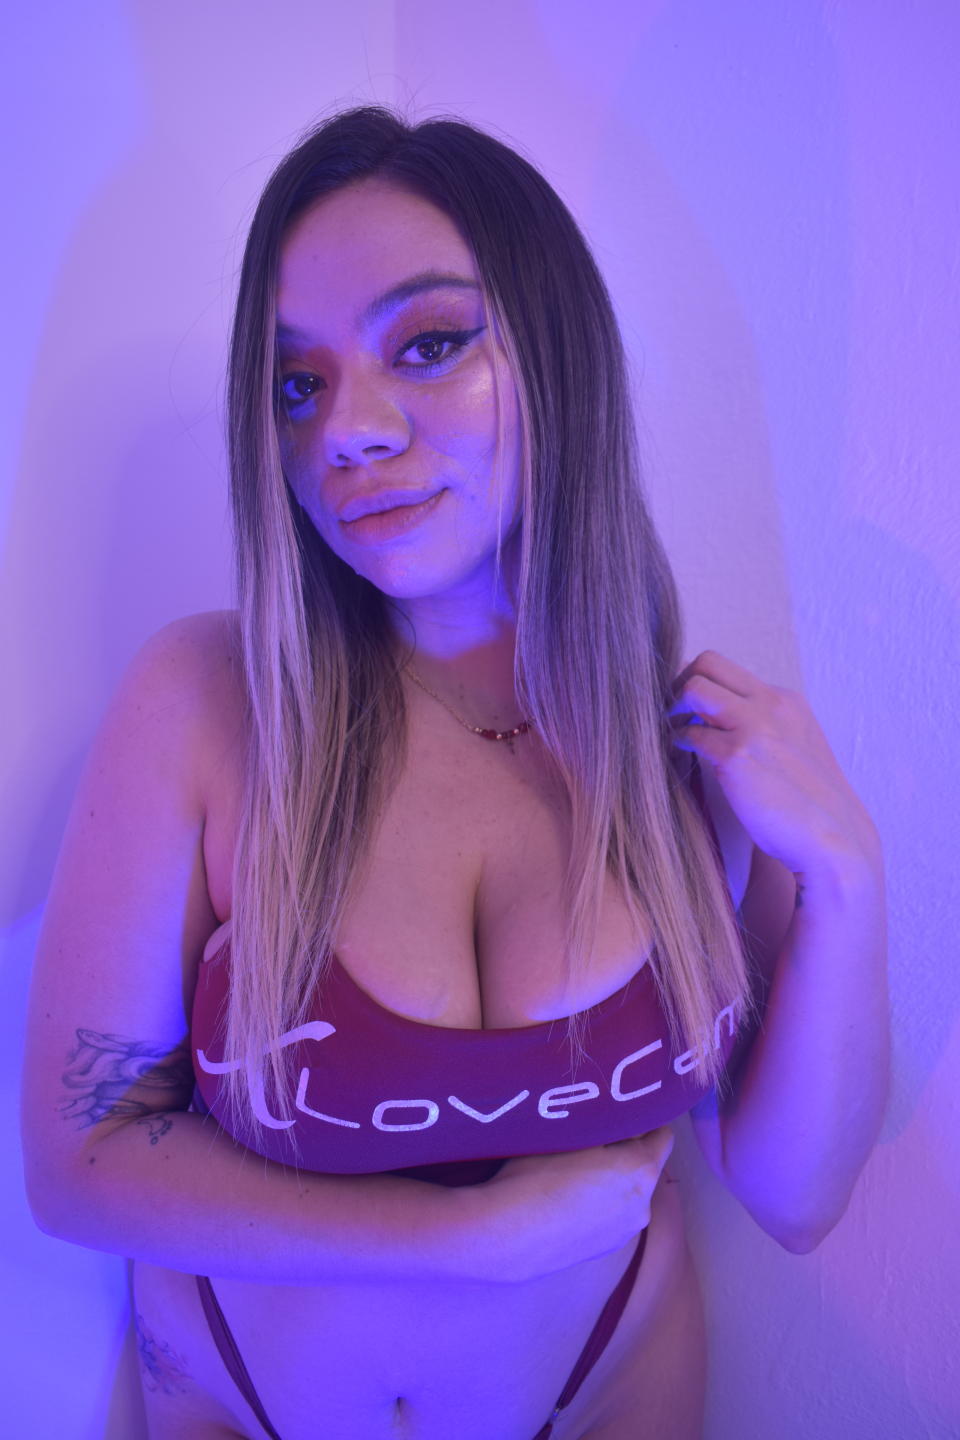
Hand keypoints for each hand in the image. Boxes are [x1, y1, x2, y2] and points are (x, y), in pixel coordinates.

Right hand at [471, 1126, 674, 1284]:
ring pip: (629, 1193)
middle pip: (645, 1166)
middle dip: (626, 1153)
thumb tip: (619, 1118)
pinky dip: (602, 1206)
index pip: (663, 1136)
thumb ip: (604, 1124)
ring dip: (614, 1182)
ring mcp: (626, 1231)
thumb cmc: (537, 1174)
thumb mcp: (571, 1134)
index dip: (644, 1122)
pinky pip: (614, 1216)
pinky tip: (570, 1203)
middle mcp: (644, 1204)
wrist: (508, 1234)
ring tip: (575, 1177)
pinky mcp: (607, 1250)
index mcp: (640, 1169)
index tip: (619, 1116)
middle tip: (591, 1144)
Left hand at [668, 650, 880, 877]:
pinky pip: (691, 732)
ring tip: (674, 733)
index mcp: (787, 701)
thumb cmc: (808, 804)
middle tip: (673, 713)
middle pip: (707, 662)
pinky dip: (678, 740)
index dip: (701, 684)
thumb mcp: (794, 749)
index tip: (689, 709)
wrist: (833, 839)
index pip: (728, 670)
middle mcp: (772, 704)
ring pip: (694, 686)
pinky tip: (681, 754)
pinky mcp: (737, 756)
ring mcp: (755, 726)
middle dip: (680, 683)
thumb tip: (720, 720)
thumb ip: (765, 728)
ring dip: (674, 707)